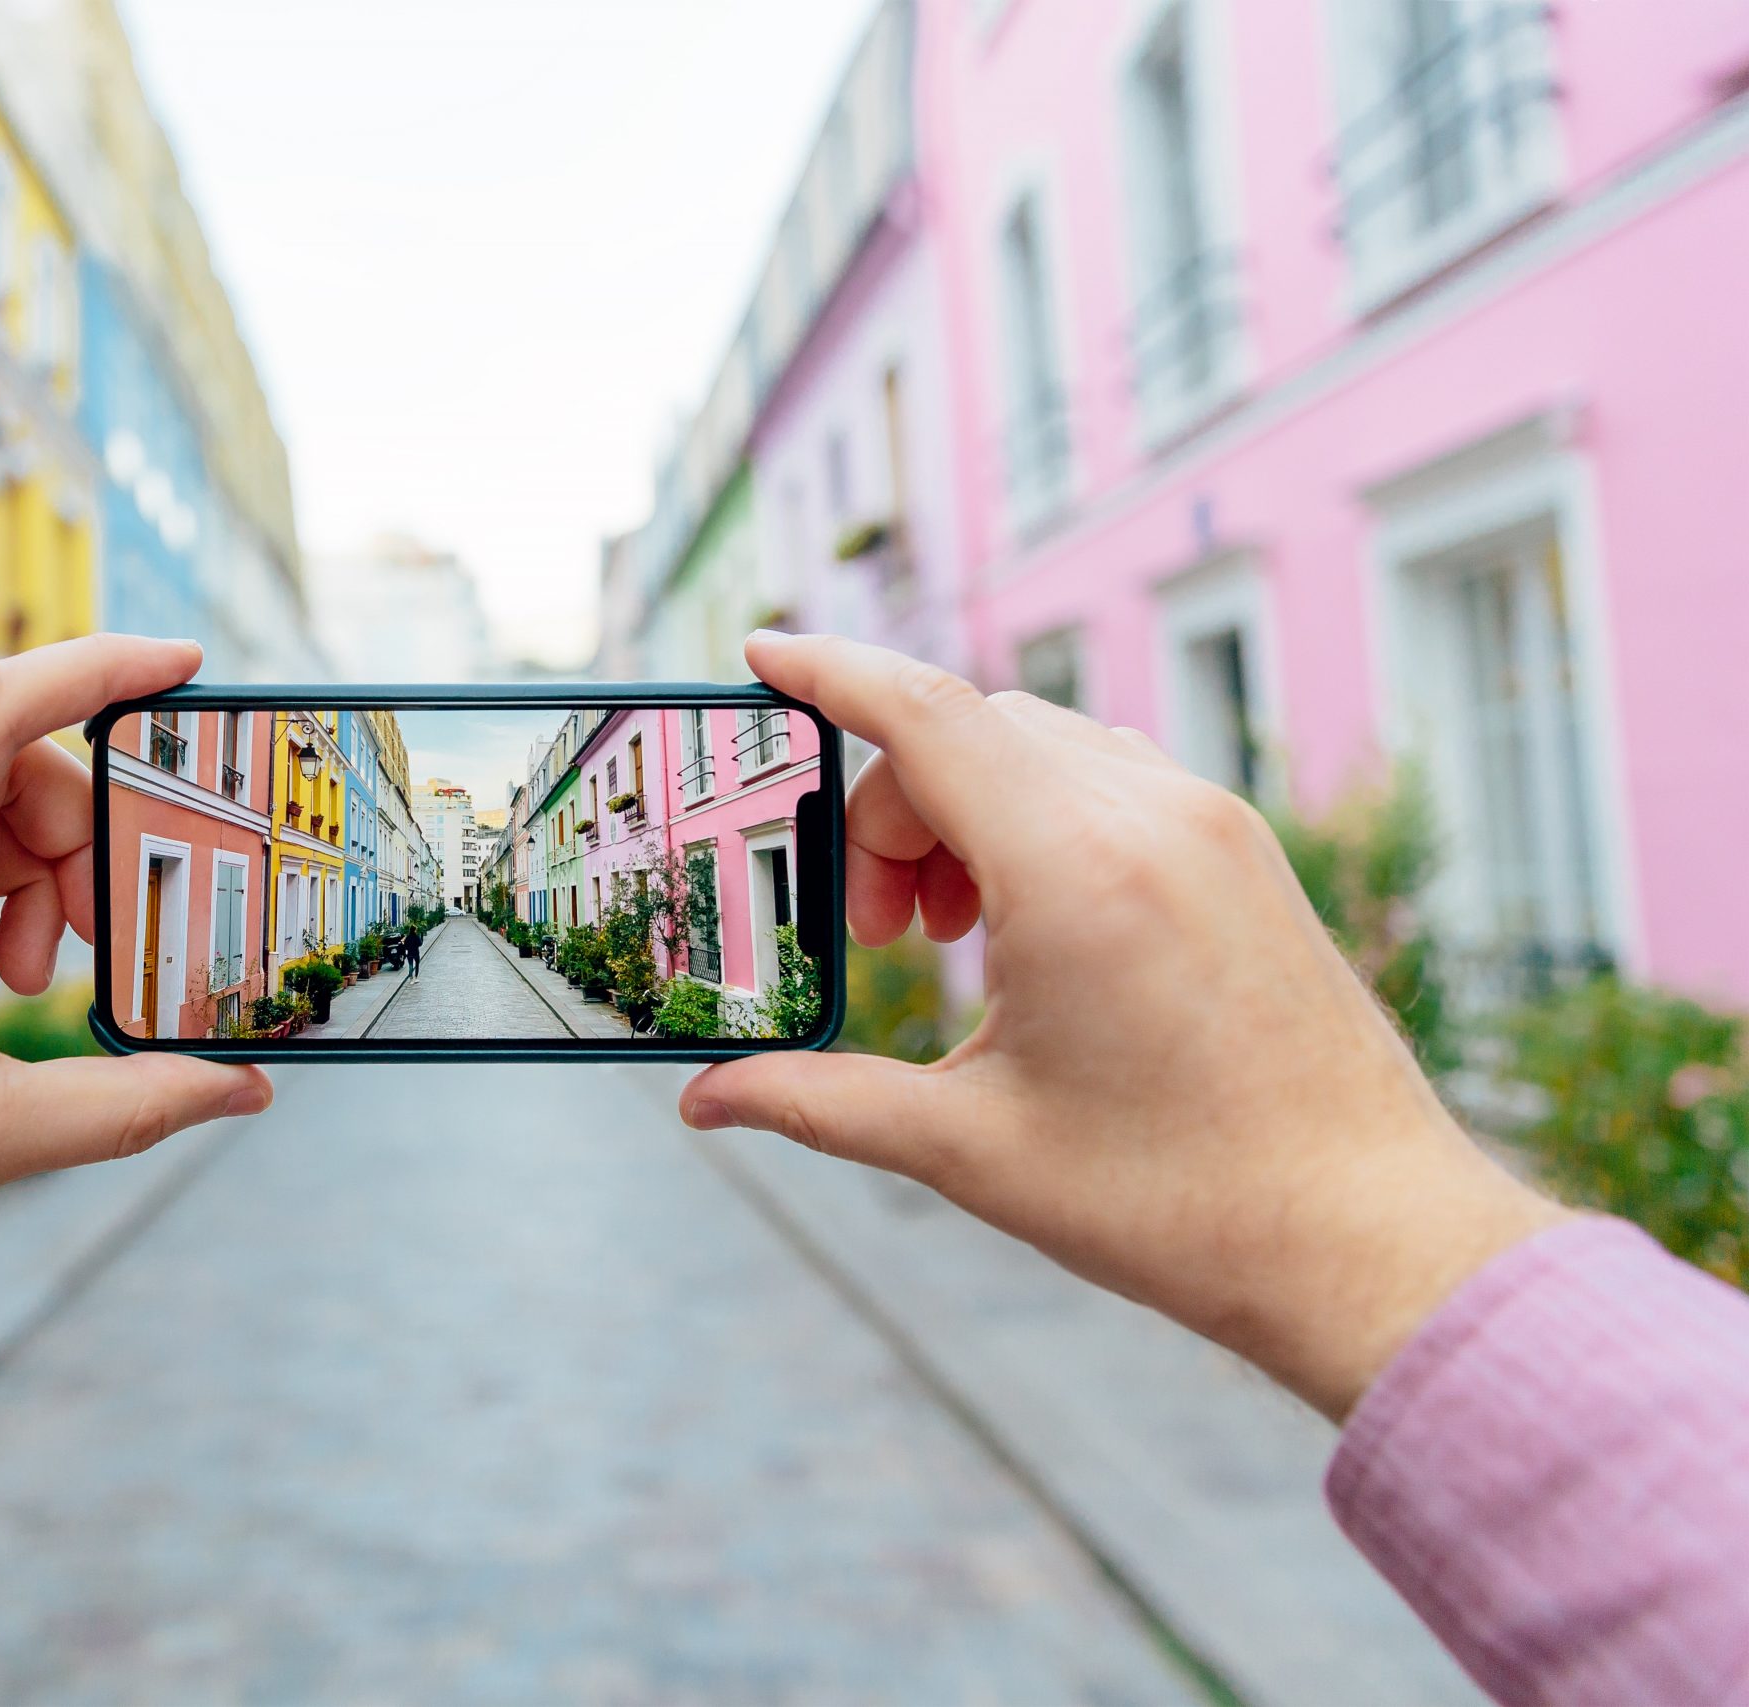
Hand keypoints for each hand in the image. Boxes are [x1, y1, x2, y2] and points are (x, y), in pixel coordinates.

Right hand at [682, 633, 1565, 1418]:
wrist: (1371, 1239)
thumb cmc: (1181, 1202)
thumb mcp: (973, 1150)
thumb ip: (823, 1105)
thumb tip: (706, 1104)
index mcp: (1073, 870)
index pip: (925, 713)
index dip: (830, 671)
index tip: (762, 654)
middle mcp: (1150, 816)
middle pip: (968, 731)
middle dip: (888, 806)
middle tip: (874, 933)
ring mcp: (1212, 826)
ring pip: (1040, 748)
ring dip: (962, 809)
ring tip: (948, 939)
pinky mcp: (1246, 854)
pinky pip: (1108, 779)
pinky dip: (1034, 818)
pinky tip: (1027, 931)